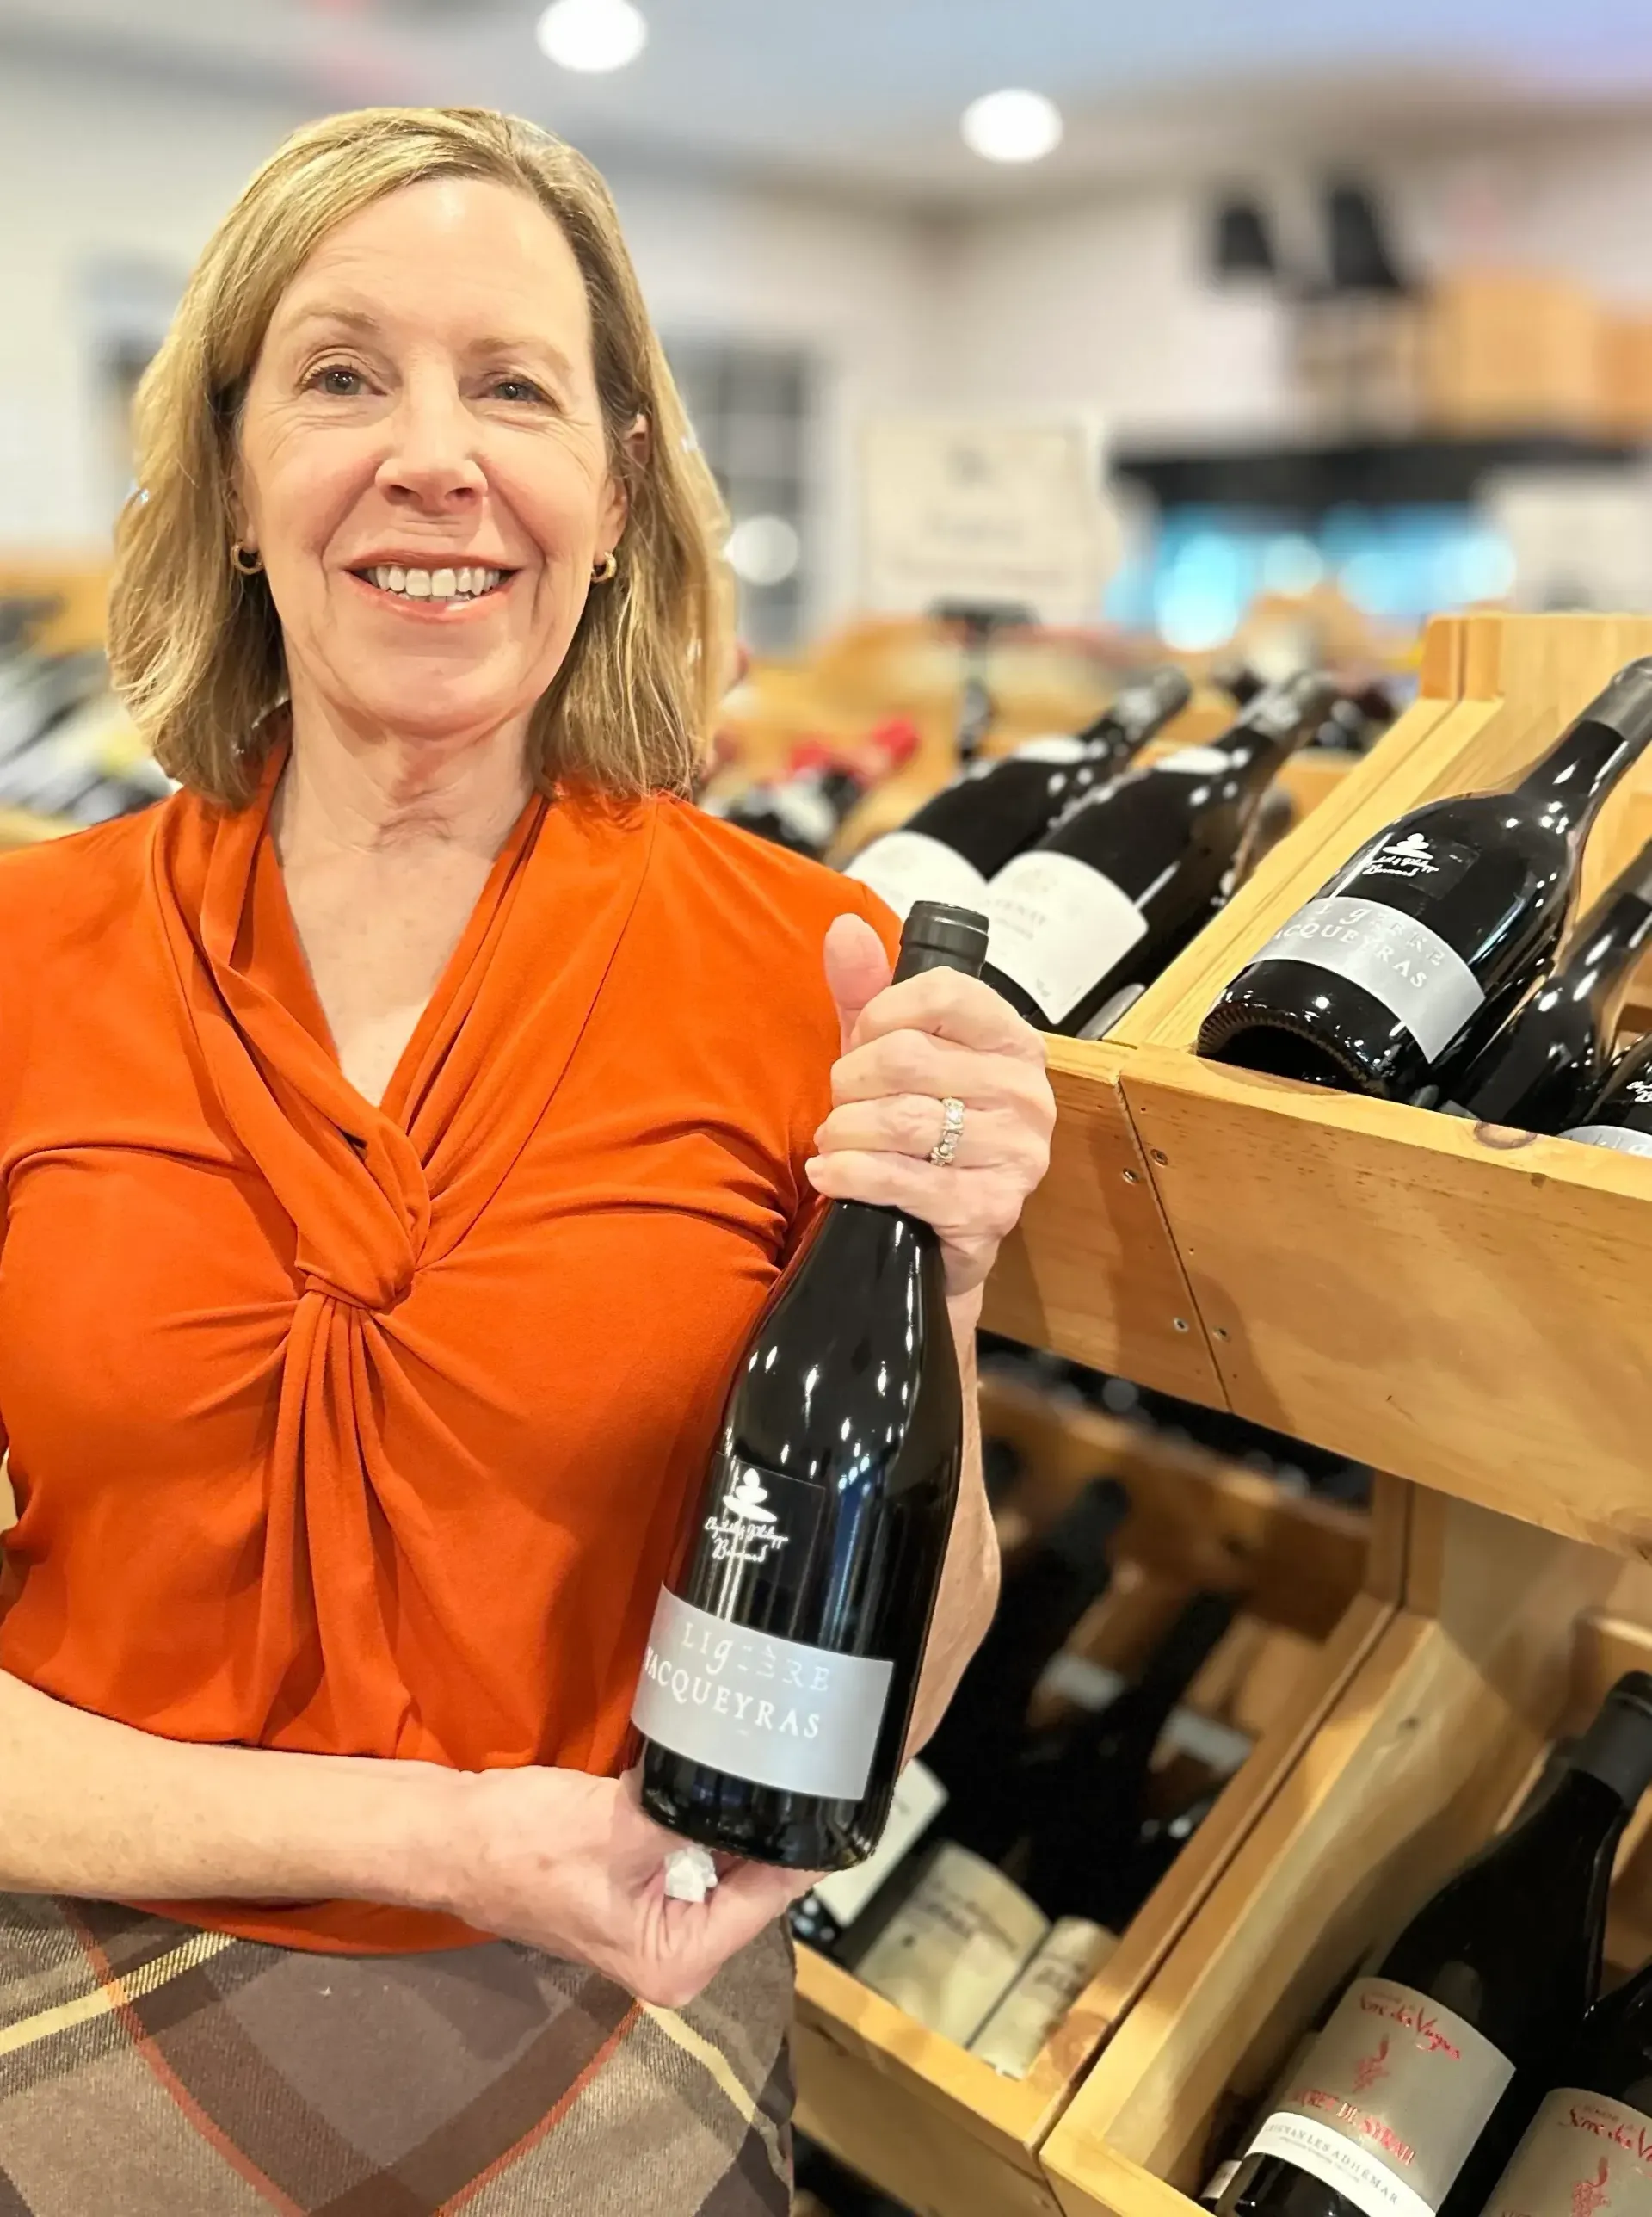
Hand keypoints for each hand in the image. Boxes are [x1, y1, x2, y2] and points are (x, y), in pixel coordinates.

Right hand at [435, 1766, 811, 2008]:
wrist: (451, 1837)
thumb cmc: (523, 1844)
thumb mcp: (624, 1826)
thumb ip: (700, 1816)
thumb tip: (764, 1791)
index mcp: (678, 1960)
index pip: (770, 1896)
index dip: (801, 1840)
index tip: (831, 1787)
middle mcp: (676, 1953)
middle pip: (751, 1880)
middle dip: (764, 1824)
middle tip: (794, 1756)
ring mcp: (656, 1922)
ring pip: (722, 1860)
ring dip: (729, 1815)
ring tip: (757, 1757)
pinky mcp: (640, 1889)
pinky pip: (692, 1850)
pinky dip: (699, 1817)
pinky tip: (711, 1775)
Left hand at [808, 912, 1054, 1297]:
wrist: (939, 1233)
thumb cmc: (917, 1131)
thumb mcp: (888, 1054)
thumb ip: (867, 992)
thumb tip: (845, 929)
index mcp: (1012, 1040)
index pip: (944, 993)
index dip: (881, 1014)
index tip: (861, 1041)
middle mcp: (1027, 1092)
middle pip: (907, 1058)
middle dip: (851, 1082)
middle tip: (843, 1102)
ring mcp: (1018, 1154)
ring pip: (900, 1121)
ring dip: (845, 1131)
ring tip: (836, 1140)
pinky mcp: (992, 1210)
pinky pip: (902, 1180)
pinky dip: (850, 1174)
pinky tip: (831, 1173)